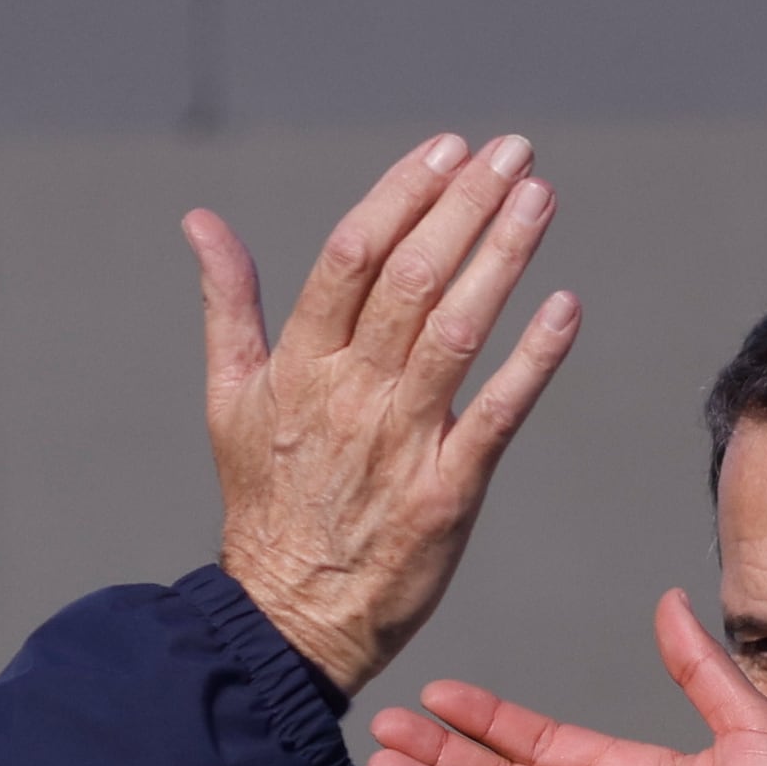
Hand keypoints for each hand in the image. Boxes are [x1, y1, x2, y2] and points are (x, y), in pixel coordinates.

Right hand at [194, 134, 579, 694]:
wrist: (287, 616)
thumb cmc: (265, 503)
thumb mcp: (228, 397)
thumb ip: (227, 303)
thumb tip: (201, 222)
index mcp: (299, 364)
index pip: (352, 254)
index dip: (403, 194)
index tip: (448, 149)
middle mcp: (349, 392)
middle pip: (411, 278)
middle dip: (465, 206)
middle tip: (513, 152)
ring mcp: (400, 441)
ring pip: (455, 330)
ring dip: (502, 258)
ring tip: (540, 198)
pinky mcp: (446, 492)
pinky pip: (495, 414)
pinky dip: (533, 360)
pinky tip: (565, 308)